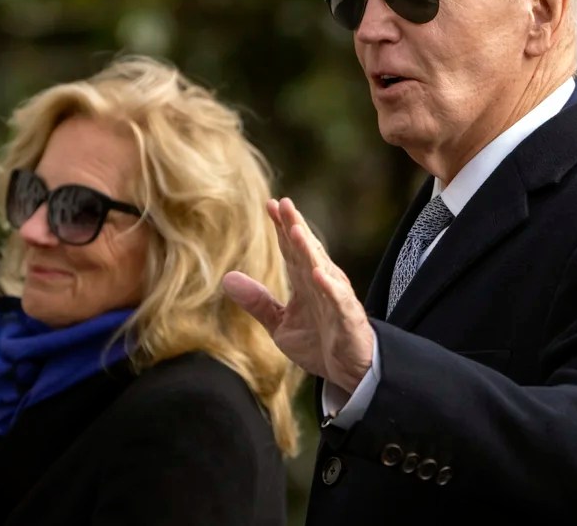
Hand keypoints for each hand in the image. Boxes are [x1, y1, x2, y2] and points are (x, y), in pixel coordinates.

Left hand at [222, 197, 373, 392]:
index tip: (270, 204)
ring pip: (321, 269)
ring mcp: (336, 298)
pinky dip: (329, 287)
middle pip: (306, 251)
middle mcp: (322, 283)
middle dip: (295, 226)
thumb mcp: (279, 324)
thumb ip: (257, 302)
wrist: (349, 372)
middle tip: (283, 203)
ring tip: (296, 230)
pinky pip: (338, 300)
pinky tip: (318, 273)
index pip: (291, 250)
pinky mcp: (347, 317)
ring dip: (309, 249)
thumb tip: (227, 278)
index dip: (281, 228)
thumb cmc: (319, 343)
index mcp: (305, 282)